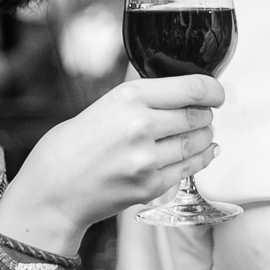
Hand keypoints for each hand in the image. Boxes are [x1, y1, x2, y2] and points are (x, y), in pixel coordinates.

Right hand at [0, 74, 223, 246]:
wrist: (52, 193)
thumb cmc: (71, 146)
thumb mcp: (102, 105)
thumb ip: (138, 94)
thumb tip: (171, 76)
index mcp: (129, 97)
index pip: (193, 88)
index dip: (213, 90)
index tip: (217, 93)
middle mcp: (141, 125)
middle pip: (198, 115)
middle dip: (205, 115)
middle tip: (202, 115)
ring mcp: (147, 158)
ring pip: (199, 141)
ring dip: (205, 136)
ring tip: (200, 133)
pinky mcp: (150, 185)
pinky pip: (191, 167)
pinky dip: (202, 158)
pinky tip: (204, 152)